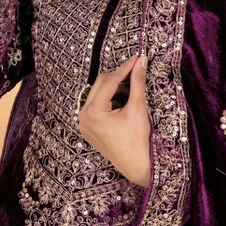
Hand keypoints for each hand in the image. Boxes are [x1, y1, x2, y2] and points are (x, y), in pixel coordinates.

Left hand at [78, 55, 151, 187]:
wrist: (137, 166)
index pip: (109, 80)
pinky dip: (109, 100)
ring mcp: (84, 123)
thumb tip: (141, 61)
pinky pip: (96, 106)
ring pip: (98, 94)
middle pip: (100, 84)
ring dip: (114, 88)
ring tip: (132, 90)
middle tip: (136, 70)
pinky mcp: (88, 129)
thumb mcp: (138, 108)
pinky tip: (124, 102)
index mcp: (93, 111)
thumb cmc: (138, 140)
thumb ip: (137, 82)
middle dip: (119, 77)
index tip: (138, 58)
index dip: (125, 68)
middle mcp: (83, 116)